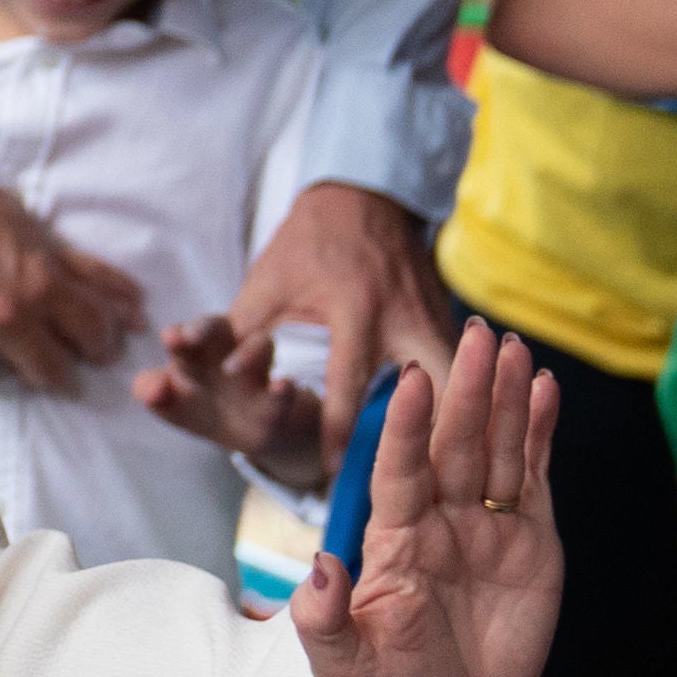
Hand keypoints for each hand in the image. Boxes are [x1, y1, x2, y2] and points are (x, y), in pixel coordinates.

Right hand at [0, 169, 142, 391]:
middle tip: (47, 349)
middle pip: (53, 373)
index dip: (100, 341)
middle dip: (56, 362)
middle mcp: (6, 317)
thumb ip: (85, 273)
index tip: (93, 342)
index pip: (95, 335)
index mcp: (40, 284)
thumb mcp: (33, 231)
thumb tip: (137, 307)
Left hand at [136, 315, 324, 490]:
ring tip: (230, 369)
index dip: (178, 334)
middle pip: (220, 327)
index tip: (170, 338)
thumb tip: (151, 390)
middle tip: (189, 337)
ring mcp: (259, 373)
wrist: (262, 434)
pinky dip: (283, 389)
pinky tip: (281, 386)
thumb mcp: (173, 404)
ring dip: (246, 354)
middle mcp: (229, 352)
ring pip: (260, 346)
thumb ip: (152, 393)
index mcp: (198, 353)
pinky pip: (286, 390)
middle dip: (204, 327)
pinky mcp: (282, 401)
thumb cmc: (208, 410)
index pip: (186, 335)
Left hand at [228, 182, 453, 460]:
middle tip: (424, 483)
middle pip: (433, 388)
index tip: (333, 472)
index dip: (341, 432)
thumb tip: (207, 374)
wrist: (363, 194)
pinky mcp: (450, 317)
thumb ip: (239, 330)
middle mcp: (402, 316)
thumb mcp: (268, 282)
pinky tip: (468, 436)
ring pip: (462, 380)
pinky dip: (468, 399)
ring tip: (454, 470)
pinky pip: (467, 369)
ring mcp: (434, 316)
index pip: (348, 384)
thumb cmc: (308, 242)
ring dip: (460, 419)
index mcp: (354, 309)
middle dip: (432, 434)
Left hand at [293, 319, 561, 676]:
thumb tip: (319, 569)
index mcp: (392, 541)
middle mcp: (438, 521)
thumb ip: (324, 621)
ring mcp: (485, 528)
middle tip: (476, 332)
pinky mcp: (530, 544)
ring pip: (495, 449)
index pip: (398, 470)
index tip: (409, 376)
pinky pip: (533, 479)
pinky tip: (543, 389)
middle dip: (465, 389)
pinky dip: (541, 434)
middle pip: (454, 444)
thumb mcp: (343, 667)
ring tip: (511, 346)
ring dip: (504, 398)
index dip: (406, 426)